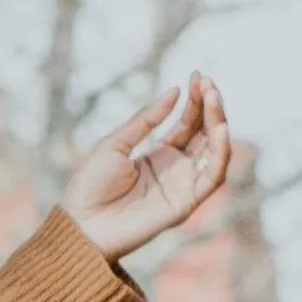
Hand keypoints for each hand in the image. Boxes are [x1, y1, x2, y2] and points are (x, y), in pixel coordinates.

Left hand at [60, 74, 232, 261]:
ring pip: (214, 150)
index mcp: (158, 154)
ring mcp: (183, 184)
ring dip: (218, 123)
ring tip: (214, 98)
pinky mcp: (187, 202)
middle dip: (209, 105)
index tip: (196, 75)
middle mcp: (176, 168)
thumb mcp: (114, 144)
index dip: (194, 99)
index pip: (187, 122)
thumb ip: (144, 120)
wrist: (80, 225)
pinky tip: (219, 129)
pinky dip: (221, 153)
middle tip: (207, 82)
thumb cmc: (90, 186)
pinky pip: (214, 176)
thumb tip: (174, 91)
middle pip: (204, 132)